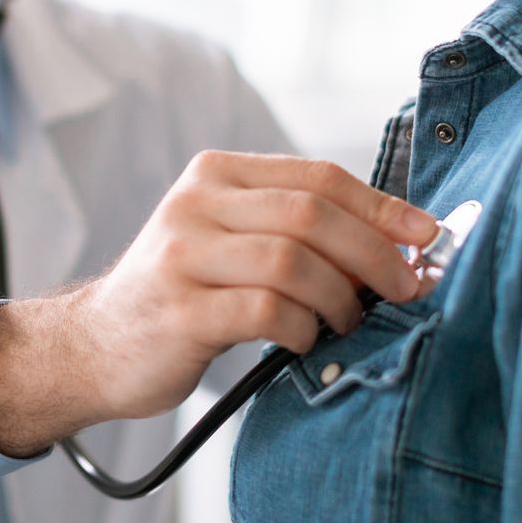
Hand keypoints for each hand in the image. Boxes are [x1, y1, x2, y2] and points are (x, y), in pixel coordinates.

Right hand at [0, 151, 437, 453]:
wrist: (93, 346)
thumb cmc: (184, 296)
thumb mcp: (230, 242)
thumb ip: (297, 233)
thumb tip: (400, 245)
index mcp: (216, 175)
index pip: (318, 177)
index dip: (382, 207)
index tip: (428, 238)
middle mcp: (195, 204)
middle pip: (312, 214)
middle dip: (375, 255)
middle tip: (406, 290)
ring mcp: (182, 255)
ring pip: (293, 260)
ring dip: (340, 298)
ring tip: (347, 323)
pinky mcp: (178, 310)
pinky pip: (266, 311)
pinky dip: (302, 329)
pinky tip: (303, 341)